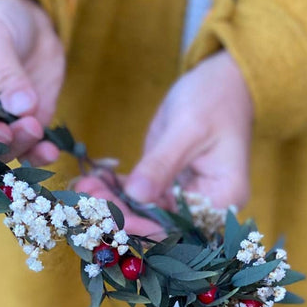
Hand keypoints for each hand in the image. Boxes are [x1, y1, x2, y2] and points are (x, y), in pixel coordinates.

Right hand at [0, 0, 64, 163]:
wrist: (29, 24)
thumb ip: (3, 71)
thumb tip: (22, 107)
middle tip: (11, 130)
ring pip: (2, 151)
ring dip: (19, 147)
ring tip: (35, 128)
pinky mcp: (22, 131)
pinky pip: (29, 151)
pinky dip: (39, 155)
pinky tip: (50, 151)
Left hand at [75, 51, 253, 235]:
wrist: (223, 79)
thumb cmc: (215, 99)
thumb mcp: (187, 129)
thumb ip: (162, 164)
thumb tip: (136, 196)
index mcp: (222, 198)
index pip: (180, 226)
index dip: (144, 226)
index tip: (110, 217)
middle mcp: (205, 204)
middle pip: (159, 223)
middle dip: (121, 214)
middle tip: (88, 198)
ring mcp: (185, 195)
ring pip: (144, 210)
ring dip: (112, 202)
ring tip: (83, 187)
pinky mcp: (168, 182)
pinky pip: (140, 194)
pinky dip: (116, 189)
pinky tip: (92, 180)